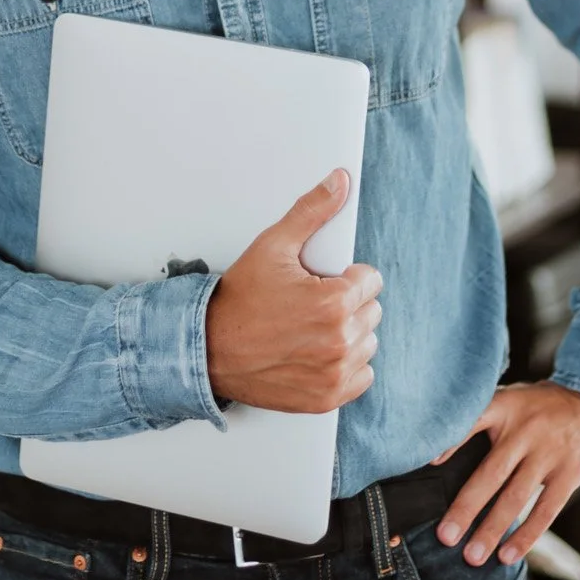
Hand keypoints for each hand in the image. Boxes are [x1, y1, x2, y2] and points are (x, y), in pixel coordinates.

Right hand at [205, 169, 382, 411]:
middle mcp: (339, 341)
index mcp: (334, 301)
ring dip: (348, 334)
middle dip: (347, 304)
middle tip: (311, 304)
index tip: (322, 281)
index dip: (345, 276)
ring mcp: (334, 372)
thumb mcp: (272, 245)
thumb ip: (312, 211)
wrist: (208, 350)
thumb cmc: (238, 301)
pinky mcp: (327, 397)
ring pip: (367, 343)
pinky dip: (346, 366)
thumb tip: (338, 182)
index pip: (370, 280)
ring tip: (312, 328)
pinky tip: (318, 353)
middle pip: (370, 311)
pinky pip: (362, 376)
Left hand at [433, 381, 579, 565]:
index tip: (428, 465)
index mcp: (506, 406)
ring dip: (492, 529)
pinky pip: (546, 509)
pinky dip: (527, 535)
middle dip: (465, 508)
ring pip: (515, 497)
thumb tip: (444, 450)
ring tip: (473, 557)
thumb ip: (487, 417)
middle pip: (490, 474)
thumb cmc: (548, 404)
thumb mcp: (516, 397)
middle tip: (445, 537)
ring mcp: (549, 451)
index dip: (448, 442)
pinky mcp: (571, 470)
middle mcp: (525, 429)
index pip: (470, 422)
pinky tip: (509, 554)